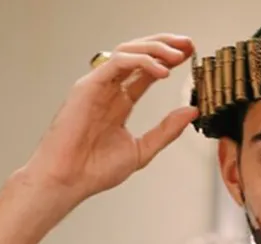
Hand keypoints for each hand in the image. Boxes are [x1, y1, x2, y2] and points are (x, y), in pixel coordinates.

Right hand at [24, 34, 198, 203]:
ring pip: (128, 52)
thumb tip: (190, 111)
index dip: (168, 60)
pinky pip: (116, 62)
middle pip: (138, 55)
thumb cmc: (94, 170)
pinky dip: (141, 62)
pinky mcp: (88, 86)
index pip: (146, 71)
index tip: (189, 57)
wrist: (69, 180)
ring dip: (155, 48)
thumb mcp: (142, 150)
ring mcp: (98, 86)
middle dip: (165, 45)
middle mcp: (109, 91)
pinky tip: (160, 70)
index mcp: (119, 103)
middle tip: (187, 45)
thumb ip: (166, 130)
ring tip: (177, 54)